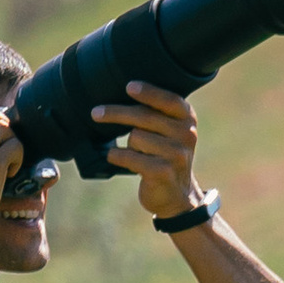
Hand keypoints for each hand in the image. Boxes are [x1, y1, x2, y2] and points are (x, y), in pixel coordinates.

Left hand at [94, 81, 201, 222]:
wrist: (177, 195)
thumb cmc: (165, 156)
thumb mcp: (171, 132)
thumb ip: (157, 114)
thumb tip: (124, 94)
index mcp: (187, 119)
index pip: (169, 100)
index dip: (149, 92)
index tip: (129, 87)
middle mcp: (186, 134)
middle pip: (144, 116)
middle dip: (116, 113)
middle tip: (96, 113)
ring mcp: (176, 154)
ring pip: (135, 137)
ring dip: (128, 144)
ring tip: (137, 153)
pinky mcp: (163, 172)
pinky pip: (129, 156)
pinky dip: (118, 156)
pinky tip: (118, 158)